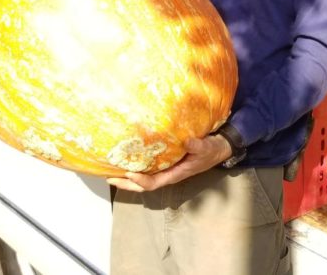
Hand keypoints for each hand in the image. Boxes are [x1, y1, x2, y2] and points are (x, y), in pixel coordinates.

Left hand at [107, 135, 232, 191]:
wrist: (217, 148)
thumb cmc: (211, 150)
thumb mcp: (207, 148)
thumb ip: (197, 147)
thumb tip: (187, 141)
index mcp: (175, 174)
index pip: (154, 183)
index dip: (141, 180)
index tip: (129, 172)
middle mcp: (167, 174)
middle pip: (143, 184)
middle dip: (126, 183)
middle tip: (109, 177)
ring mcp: (165, 168)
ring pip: (142, 177)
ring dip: (127, 176)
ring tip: (111, 169)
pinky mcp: (165, 160)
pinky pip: (147, 166)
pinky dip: (135, 164)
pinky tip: (126, 158)